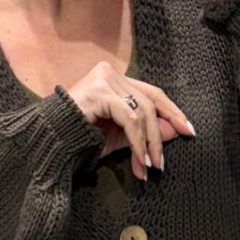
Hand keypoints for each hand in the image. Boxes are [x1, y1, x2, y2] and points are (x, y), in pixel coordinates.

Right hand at [65, 61, 196, 179]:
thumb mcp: (119, 137)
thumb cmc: (81, 139)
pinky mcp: (99, 91)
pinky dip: (138, 142)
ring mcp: (104, 79)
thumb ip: (144, 132)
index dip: (172, 111)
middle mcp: (110, 73)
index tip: (188, 130)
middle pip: (150, 102)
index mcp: (115, 79)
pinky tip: (140, 160)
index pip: (151, 93)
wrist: (51, 141)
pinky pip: (129, 118)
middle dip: (161, 134)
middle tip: (163, 162)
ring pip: (142, 111)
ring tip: (150, 167)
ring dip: (149, 143)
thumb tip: (174, 132)